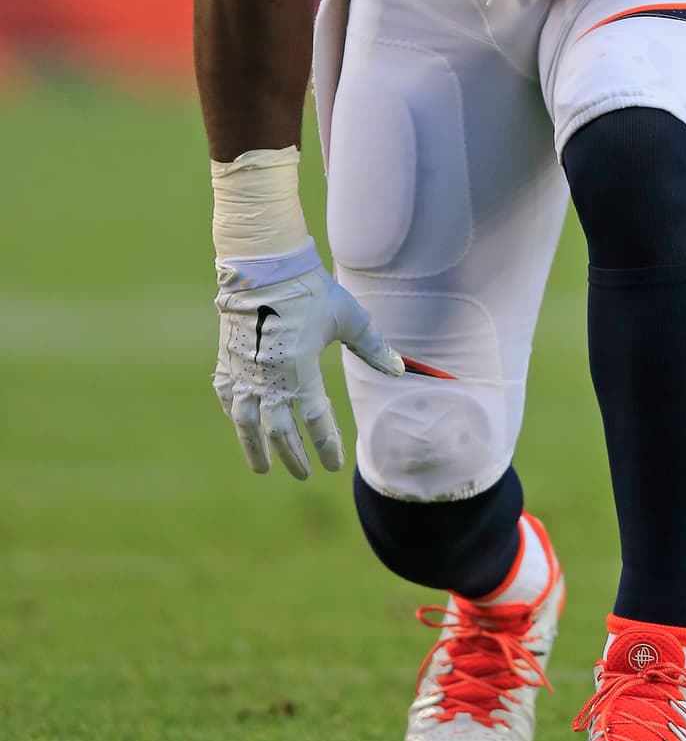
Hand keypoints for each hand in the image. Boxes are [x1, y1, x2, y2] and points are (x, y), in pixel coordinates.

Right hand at [213, 247, 403, 478]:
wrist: (264, 266)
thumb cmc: (310, 290)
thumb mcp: (349, 316)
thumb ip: (373, 346)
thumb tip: (401, 370)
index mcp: (300, 368)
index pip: (315, 420)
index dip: (326, 445)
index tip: (334, 464)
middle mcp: (268, 377)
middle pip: (280, 431)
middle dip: (293, 456)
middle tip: (304, 474)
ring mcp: (243, 371)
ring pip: (247, 423)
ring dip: (256, 449)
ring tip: (263, 470)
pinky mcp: (228, 361)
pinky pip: (229, 398)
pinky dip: (236, 417)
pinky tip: (244, 426)